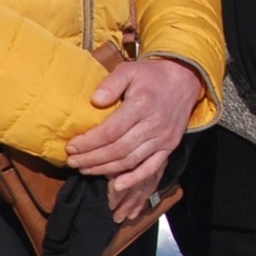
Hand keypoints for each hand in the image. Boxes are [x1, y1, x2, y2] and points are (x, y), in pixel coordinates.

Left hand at [67, 57, 202, 221]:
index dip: (89, 142)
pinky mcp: (170, 145)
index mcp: (142, 105)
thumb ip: (111, 83)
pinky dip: (134, 178)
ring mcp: (164, 138)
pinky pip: (152, 167)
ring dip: (105, 169)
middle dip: (92, 158)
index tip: (71, 146)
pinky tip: (117, 185)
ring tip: (85, 169)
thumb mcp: (129, 70)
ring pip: (130, 160)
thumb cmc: (151, 76)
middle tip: (72, 162)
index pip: (111, 131)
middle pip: (118, 149)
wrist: (185, 80)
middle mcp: (154, 124)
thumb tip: (94, 100)